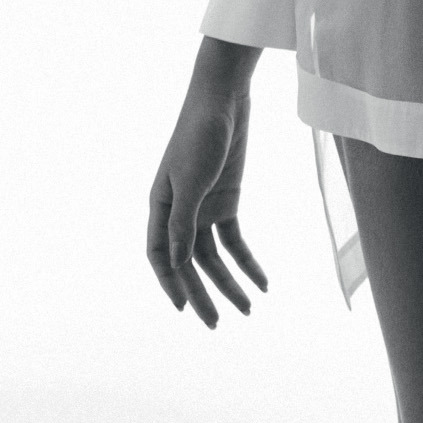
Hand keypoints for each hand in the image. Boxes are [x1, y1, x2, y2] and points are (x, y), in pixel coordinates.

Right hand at [147, 80, 268, 326]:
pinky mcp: (227, 200)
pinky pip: (235, 239)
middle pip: (189, 262)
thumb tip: (177, 263)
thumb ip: (184, 221)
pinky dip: (248, 260)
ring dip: (230, 282)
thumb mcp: (191, 178)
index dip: (169, 283)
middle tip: (217, 324)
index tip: (183, 309)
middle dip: (202, 293)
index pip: (160, 255)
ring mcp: (204, 207)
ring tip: (247, 309)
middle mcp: (180, 212)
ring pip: (214, 257)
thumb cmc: (199, 133)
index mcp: (161, 207)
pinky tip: (262, 280)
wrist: (224, 99)